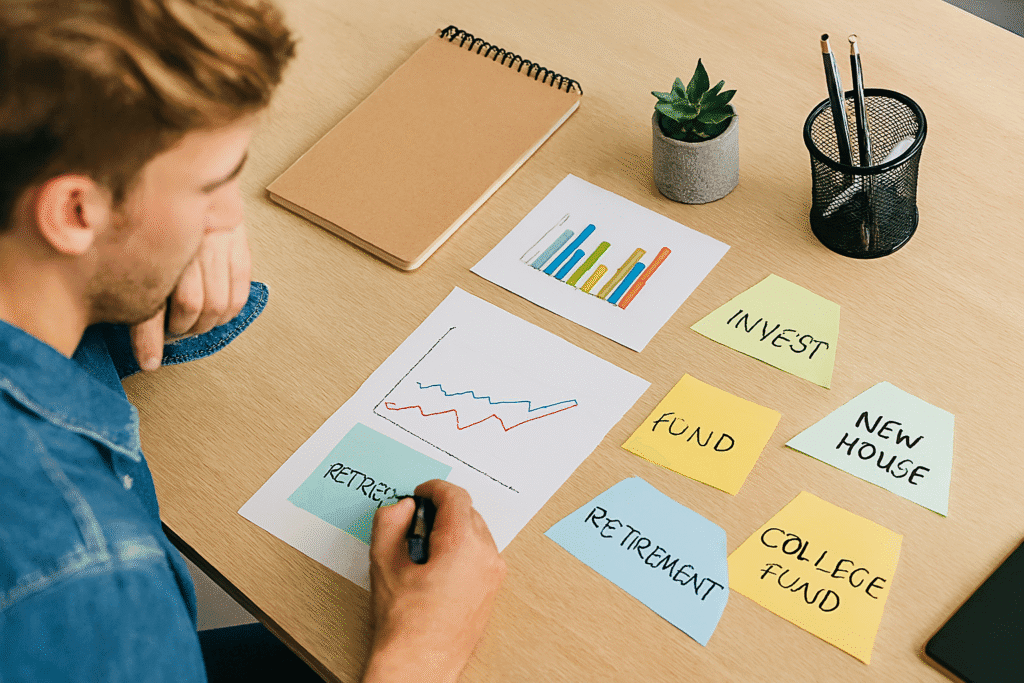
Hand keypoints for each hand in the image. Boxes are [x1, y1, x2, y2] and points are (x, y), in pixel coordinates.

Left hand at [130, 222, 251, 370]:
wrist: (184, 170)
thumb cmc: (153, 208)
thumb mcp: (131, 240)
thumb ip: (129, 272)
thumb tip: (120, 313)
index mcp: (151, 248)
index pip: (151, 303)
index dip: (150, 339)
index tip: (150, 362)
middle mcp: (185, 246)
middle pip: (190, 307)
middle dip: (182, 329)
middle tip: (174, 333)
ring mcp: (214, 244)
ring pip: (217, 304)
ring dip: (206, 324)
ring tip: (196, 324)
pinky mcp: (236, 242)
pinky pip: (239, 291)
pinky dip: (230, 311)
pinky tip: (220, 314)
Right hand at [363, 480, 505, 682]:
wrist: (420, 663)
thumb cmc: (404, 621)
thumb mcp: (384, 561)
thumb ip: (390, 520)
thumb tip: (404, 505)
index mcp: (461, 543)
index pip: (454, 495)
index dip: (433, 489)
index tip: (420, 494)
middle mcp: (485, 554)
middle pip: (466, 511)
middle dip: (441, 512)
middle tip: (414, 526)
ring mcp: (493, 573)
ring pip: (475, 531)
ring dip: (452, 530)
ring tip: (424, 552)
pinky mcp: (493, 587)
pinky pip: (480, 552)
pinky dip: (462, 549)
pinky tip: (438, 567)